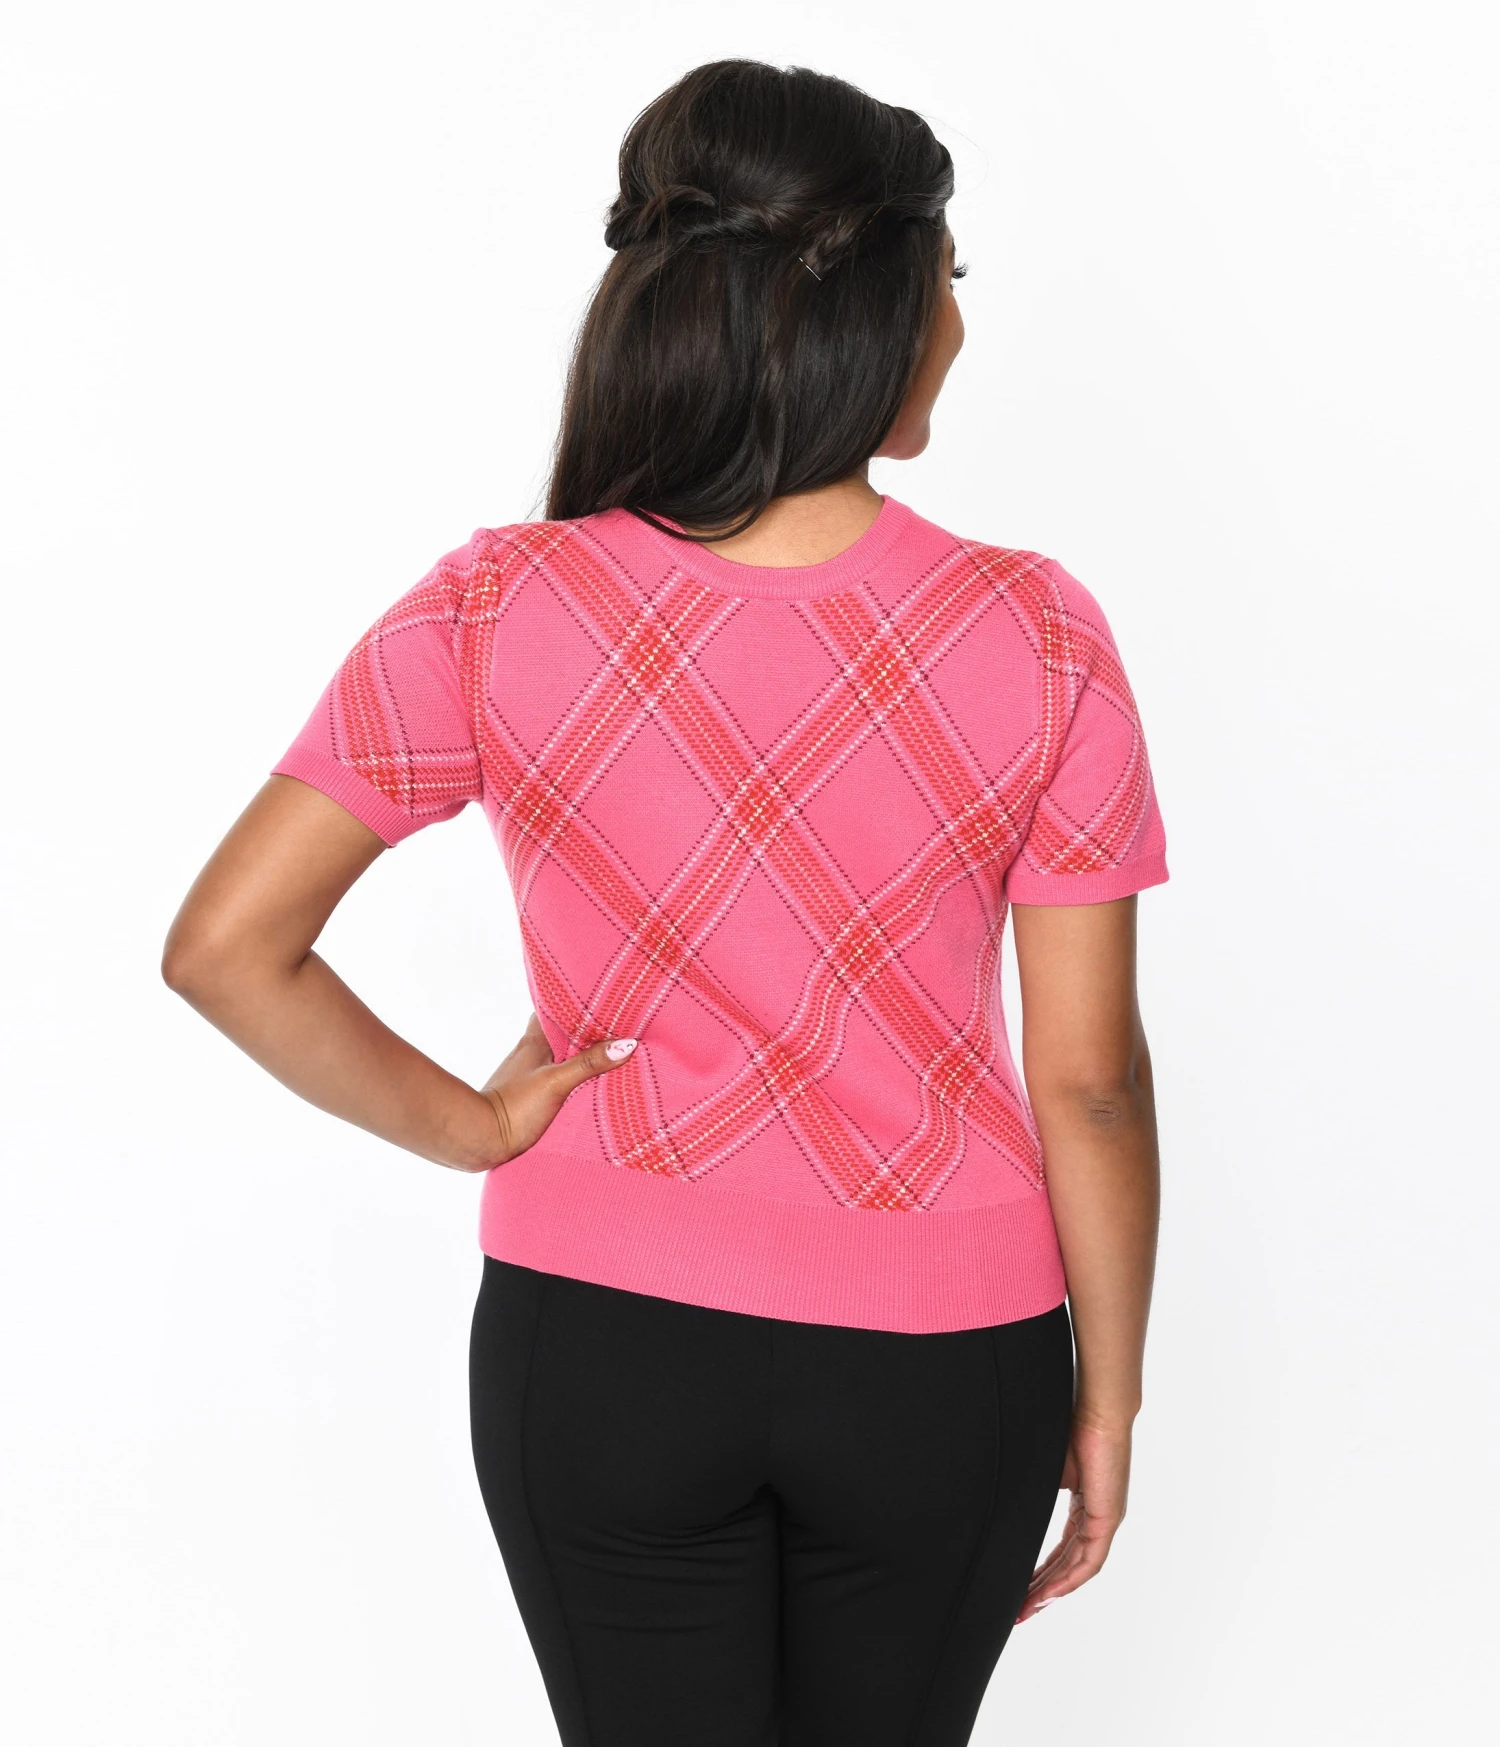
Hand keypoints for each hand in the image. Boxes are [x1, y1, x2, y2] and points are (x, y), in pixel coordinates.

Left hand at [459, 1014, 637, 1171]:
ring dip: (581, 1056)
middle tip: (617, 1029)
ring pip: (560, 1057)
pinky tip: (590, 1085)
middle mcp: (530, 1053)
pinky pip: (558, 1078)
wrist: (480, 1139)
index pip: (554, 1010)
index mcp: (533, 1041)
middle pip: (562, 1034)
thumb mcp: (556, 1082)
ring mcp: (528, 1074)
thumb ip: (589, 1063)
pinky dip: (574, 1078)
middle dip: (586, 1032)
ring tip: (612, 1054)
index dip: (576, 1005)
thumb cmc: (514, 1106)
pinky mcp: (529, 1096)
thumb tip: (626, 1044)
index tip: (603, 1002)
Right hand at [1015, 1411, 1131, 1622]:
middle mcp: (1096, 1517)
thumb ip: (1032, 1493)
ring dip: (1052, 1591)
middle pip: (1068, 1566)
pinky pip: (1089, 1560)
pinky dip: (1069, 1579)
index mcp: (1083, 1504)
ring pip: (1078, 1568)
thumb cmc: (1070, 1426)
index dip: (1040, 1572)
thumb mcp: (1044, 1469)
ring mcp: (1104, 1519)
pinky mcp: (1108, 1517)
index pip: (1060, 1549)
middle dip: (1041, 1591)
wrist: (1096, 1408)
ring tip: (1027, 1607)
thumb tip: (1002, 1505)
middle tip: (1018, 1611)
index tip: (1019, 1590)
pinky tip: (1049, 1592)